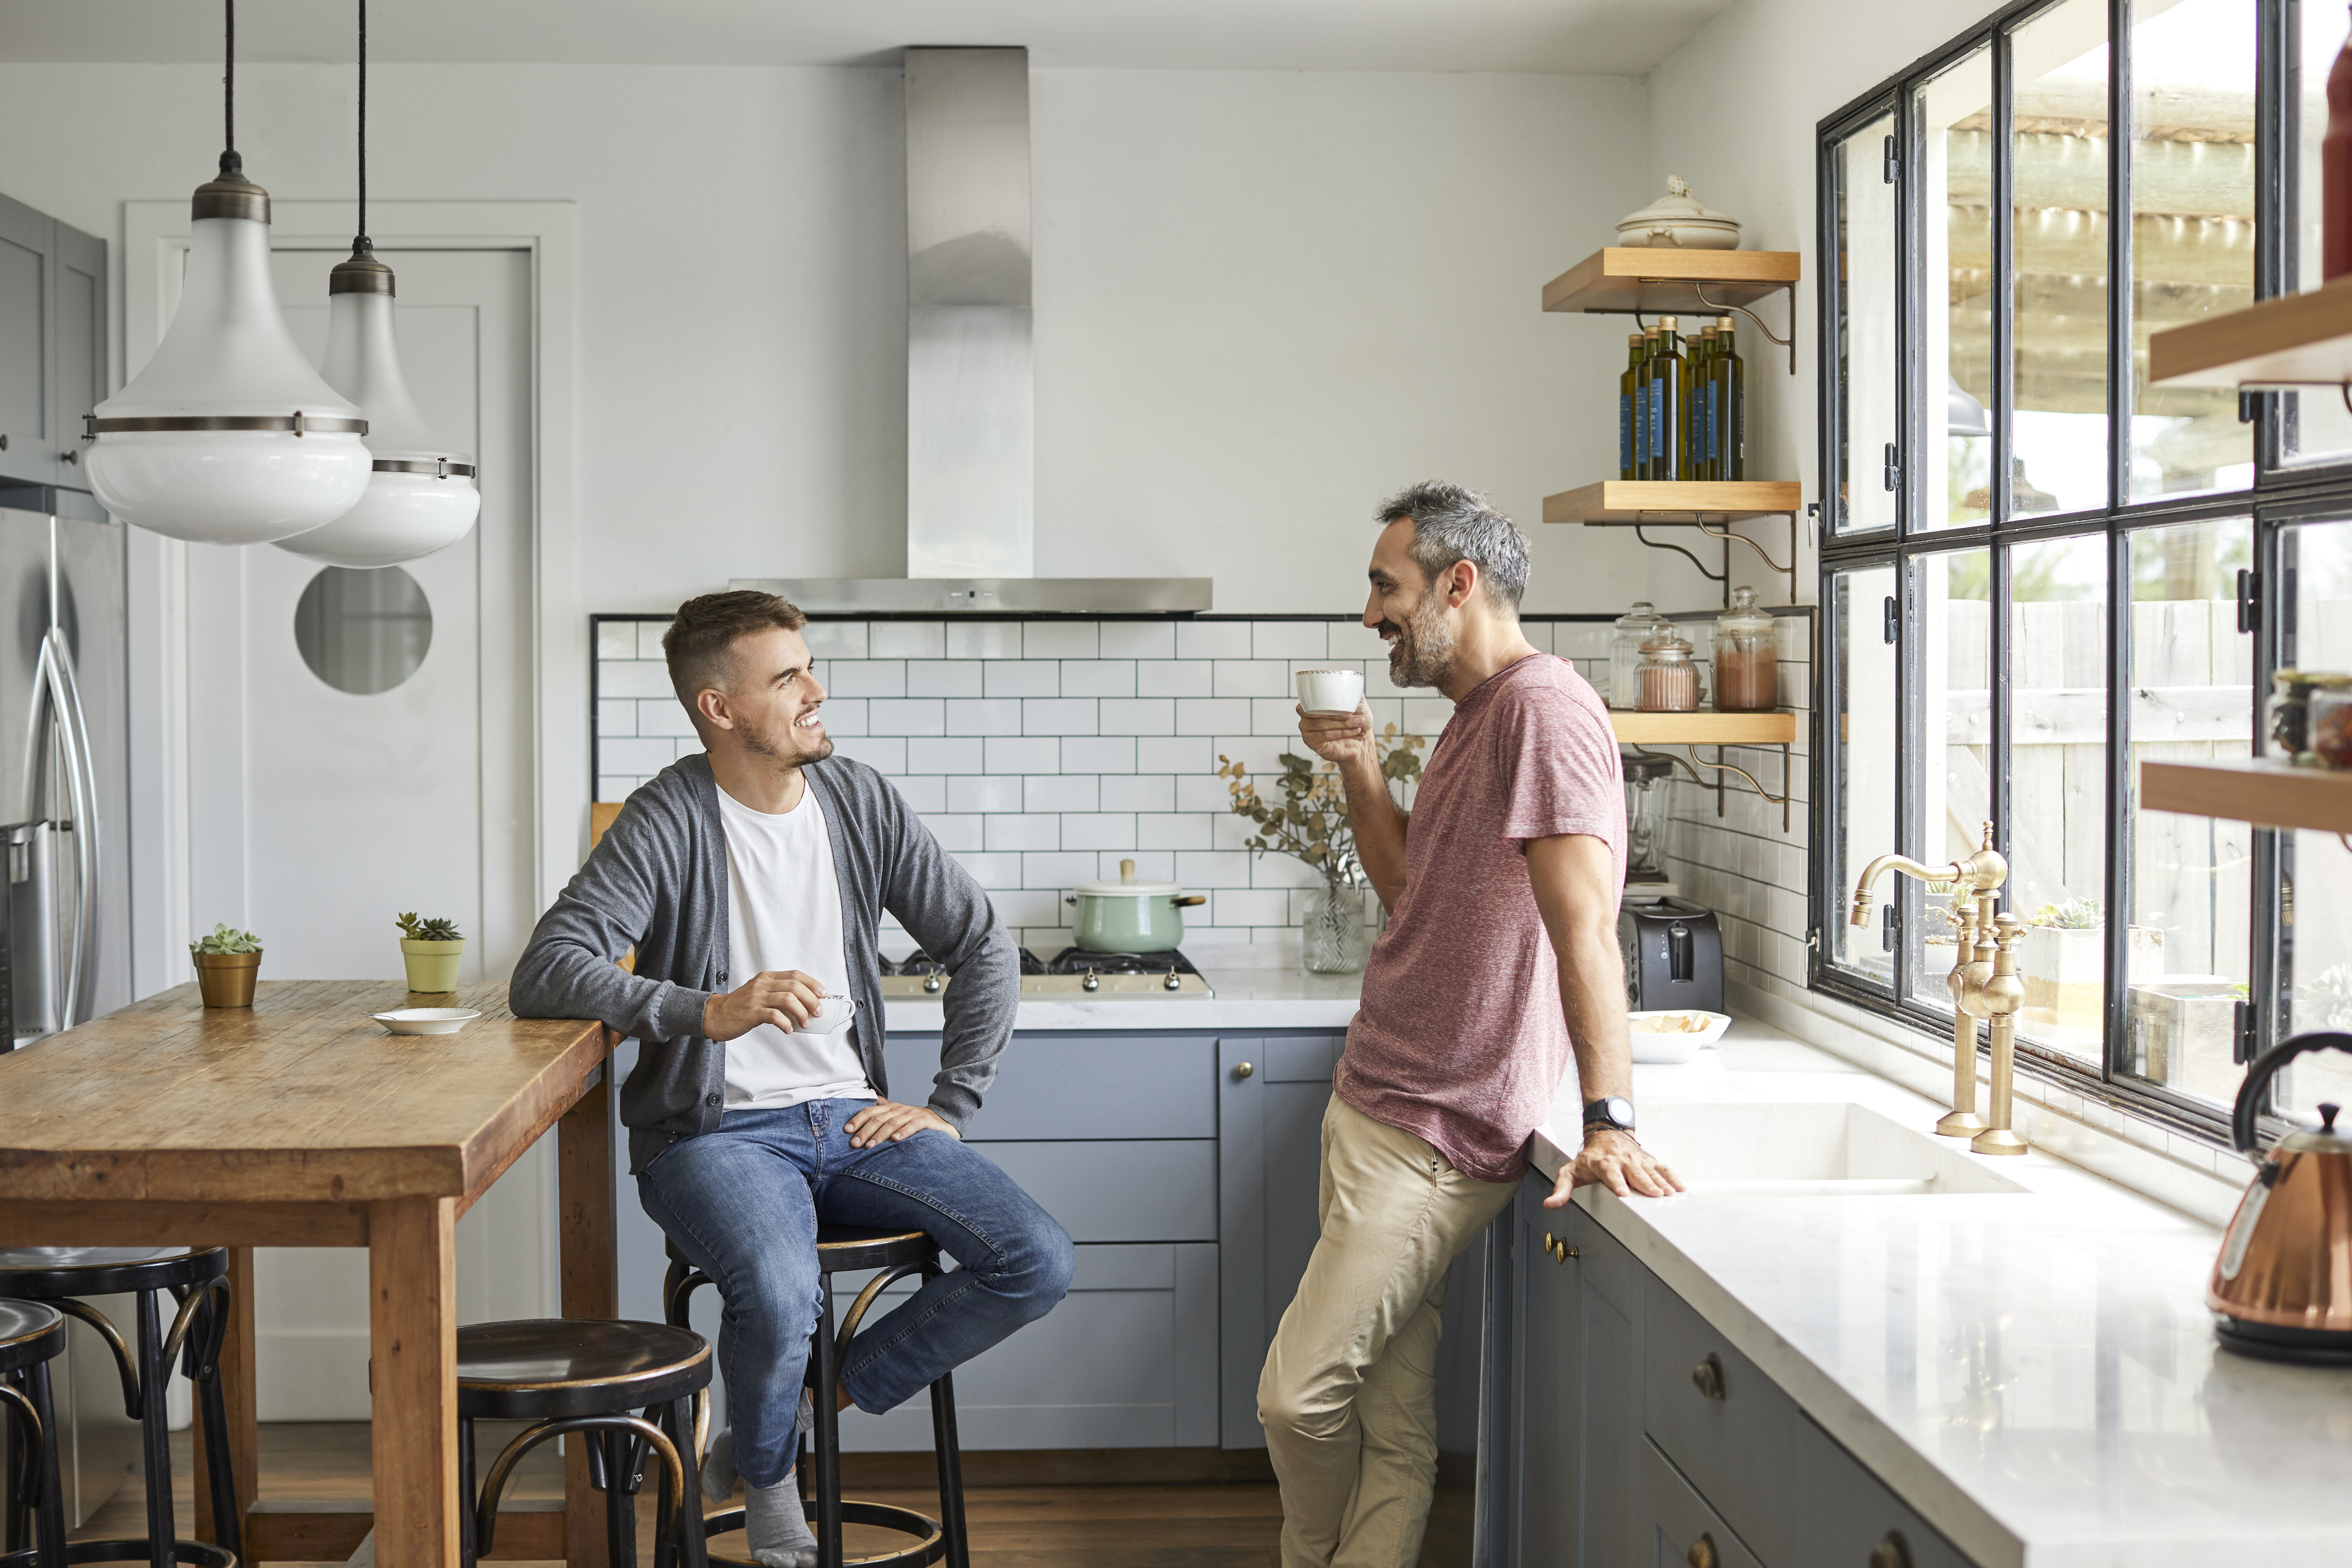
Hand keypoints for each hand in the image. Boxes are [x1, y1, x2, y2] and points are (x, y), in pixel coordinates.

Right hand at [702, 970, 827, 1040]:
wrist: (714, 1015)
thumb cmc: (739, 1007)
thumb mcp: (759, 994)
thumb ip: (778, 995)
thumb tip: (804, 1005)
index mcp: (766, 977)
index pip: (795, 975)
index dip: (812, 983)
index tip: (822, 994)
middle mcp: (762, 984)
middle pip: (795, 986)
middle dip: (811, 1000)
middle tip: (817, 1012)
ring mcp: (756, 998)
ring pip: (788, 999)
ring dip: (802, 1013)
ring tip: (805, 1023)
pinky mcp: (751, 1012)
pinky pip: (774, 1016)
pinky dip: (786, 1023)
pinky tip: (788, 1029)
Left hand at [844, 1100, 958, 1148]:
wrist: (944, 1121)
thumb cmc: (917, 1123)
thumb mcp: (898, 1118)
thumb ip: (883, 1115)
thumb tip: (865, 1111)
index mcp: (892, 1108)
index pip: (871, 1111)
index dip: (858, 1119)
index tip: (847, 1130)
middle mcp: (901, 1109)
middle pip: (879, 1118)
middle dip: (865, 1131)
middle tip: (855, 1143)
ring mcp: (913, 1114)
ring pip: (893, 1122)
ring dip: (880, 1134)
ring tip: (870, 1146)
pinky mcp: (926, 1121)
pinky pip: (914, 1125)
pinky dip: (904, 1132)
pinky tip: (896, 1139)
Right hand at [1296, 700, 1374, 768]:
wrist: (1361, 742)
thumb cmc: (1356, 722)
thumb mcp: (1358, 705)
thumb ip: (1353, 694)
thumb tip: (1352, 683)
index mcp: (1313, 704)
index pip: (1310, 701)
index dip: (1325, 703)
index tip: (1344, 706)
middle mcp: (1306, 716)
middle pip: (1315, 713)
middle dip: (1335, 714)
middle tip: (1351, 715)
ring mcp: (1307, 730)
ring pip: (1321, 724)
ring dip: (1341, 724)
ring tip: (1357, 723)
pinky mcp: (1312, 742)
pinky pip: (1324, 736)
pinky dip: (1340, 733)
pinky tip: (1352, 731)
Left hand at [1544, 1129, 1682, 1204]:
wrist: (1606, 1134)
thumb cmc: (1588, 1158)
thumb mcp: (1570, 1171)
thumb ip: (1562, 1189)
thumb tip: (1549, 1204)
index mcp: (1603, 1164)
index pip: (1610, 1174)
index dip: (1617, 1183)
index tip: (1623, 1193)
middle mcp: (1622, 1160)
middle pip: (1634, 1173)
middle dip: (1645, 1184)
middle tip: (1655, 1195)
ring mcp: (1637, 1160)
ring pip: (1650, 1171)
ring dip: (1661, 1182)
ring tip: (1670, 1193)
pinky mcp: (1649, 1160)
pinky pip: (1662, 1168)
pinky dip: (1672, 1177)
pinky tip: (1680, 1188)